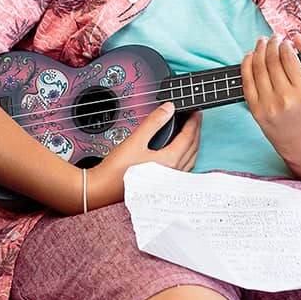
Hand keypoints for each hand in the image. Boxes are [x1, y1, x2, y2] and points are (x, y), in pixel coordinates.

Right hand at [86, 102, 200, 208]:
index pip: (189, 137)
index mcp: (170, 161)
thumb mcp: (135, 141)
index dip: (193, 121)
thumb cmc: (117, 170)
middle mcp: (174, 172)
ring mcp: (170, 180)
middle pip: (193, 147)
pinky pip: (184, 166)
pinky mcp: (164, 183)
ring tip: (190, 131)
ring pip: (190, 158)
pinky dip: (186, 154)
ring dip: (193, 143)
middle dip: (196, 130)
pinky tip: (180, 152)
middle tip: (195, 117)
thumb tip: (168, 109)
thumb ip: (153, 123)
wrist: (105, 190)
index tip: (195, 111)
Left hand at [241, 34, 300, 166]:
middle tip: (272, 37)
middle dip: (271, 44)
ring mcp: (268, 105)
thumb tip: (296, 37)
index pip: (289, 58)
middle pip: (271, 61)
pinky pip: (246, 82)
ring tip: (262, 43)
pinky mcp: (255, 110)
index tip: (285, 39)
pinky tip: (250, 56)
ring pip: (257, 68)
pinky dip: (246, 65)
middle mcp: (285, 98)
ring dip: (258, 51)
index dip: (284, 44)